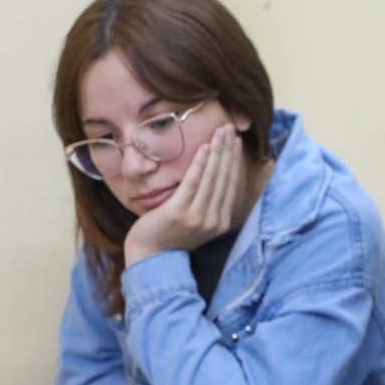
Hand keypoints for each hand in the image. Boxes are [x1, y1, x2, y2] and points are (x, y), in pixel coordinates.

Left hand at [123, 123, 244, 263]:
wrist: (149, 256)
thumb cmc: (170, 235)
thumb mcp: (197, 222)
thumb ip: (209, 204)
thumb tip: (216, 176)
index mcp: (220, 222)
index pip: (231, 185)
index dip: (234, 161)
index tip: (235, 141)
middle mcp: (213, 220)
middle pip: (224, 178)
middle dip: (228, 150)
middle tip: (230, 128)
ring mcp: (197, 217)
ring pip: (212, 178)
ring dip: (218, 151)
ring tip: (220, 131)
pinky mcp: (179, 213)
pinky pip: (193, 183)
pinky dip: (200, 164)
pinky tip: (204, 147)